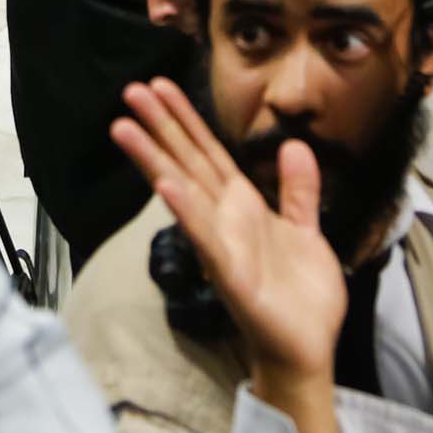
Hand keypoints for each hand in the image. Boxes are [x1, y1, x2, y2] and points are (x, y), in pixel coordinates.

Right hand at [110, 78, 345, 386]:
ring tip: (124, 127)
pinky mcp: (230, 274)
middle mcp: (224, 219)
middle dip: (159, 126)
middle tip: (129, 90)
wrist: (308, 347)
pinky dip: (186, 211)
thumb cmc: (301, 296)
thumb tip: (293, 144)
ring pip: (184, 192)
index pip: (208, 152)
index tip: (160, 85)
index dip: (185, 118)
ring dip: (154, 159)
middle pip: (186, 162)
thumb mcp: (306, 230)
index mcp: (242, 206)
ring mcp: (221, 245)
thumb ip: (298, 189)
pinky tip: (165, 186)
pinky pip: (205, 237)